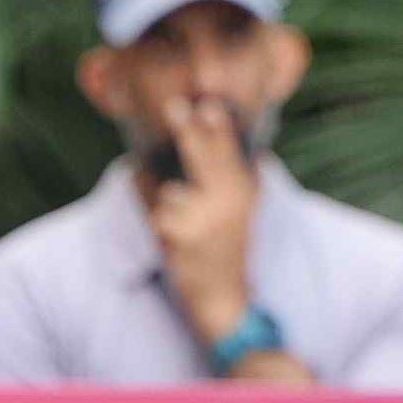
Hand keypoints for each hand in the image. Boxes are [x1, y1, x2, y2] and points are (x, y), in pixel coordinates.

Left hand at [143, 99, 260, 346]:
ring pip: (170, 190)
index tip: (207, 105)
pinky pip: (157, 211)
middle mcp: (229, 203)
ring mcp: (205, 217)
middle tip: (175, 106)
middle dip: (189, 131)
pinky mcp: (180, 233)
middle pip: (203, 158)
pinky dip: (159, 221)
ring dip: (167, 203)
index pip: (230, 153)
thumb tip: (224, 148)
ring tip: (184, 228)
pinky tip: (175, 241)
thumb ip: (232, 180)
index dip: (217, 127)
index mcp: (246, 194)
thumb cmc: (227, 251)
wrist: (224, 297)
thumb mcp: (240, 214)